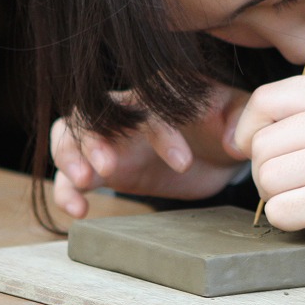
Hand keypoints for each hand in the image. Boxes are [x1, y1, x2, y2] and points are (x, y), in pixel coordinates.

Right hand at [51, 84, 248, 217]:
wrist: (216, 149)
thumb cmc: (224, 123)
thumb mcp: (237, 115)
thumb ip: (239, 120)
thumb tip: (231, 140)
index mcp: (159, 92)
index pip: (151, 105)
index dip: (162, 133)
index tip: (183, 164)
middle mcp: (125, 108)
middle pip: (93, 112)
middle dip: (94, 138)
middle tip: (108, 168)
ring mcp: (109, 137)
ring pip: (68, 134)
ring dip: (70, 156)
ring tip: (84, 183)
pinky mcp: (102, 166)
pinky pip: (69, 172)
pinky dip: (65, 190)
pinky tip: (78, 211)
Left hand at [232, 74, 304, 271]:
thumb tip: (235, 135)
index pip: (267, 99)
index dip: (249, 130)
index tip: (255, 152)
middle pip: (262, 144)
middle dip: (267, 172)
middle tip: (298, 185)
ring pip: (266, 177)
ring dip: (278, 198)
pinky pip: (280, 209)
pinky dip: (290, 221)